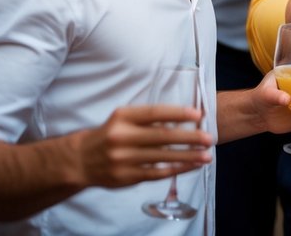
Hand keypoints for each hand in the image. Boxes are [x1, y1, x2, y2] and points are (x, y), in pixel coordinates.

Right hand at [77, 104, 210, 188]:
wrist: (81, 160)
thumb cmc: (111, 134)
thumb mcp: (123, 119)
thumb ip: (148, 118)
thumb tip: (182, 119)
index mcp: (123, 117)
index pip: (155, 113)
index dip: (178, 113)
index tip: (199, 114)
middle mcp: (122, 137)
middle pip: (162, 136)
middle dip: (189, 137)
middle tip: (209, 138)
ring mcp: (123, 159)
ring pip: (162, 157)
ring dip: (188, 156)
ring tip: (207, 155)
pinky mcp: (126, 177)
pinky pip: (157, 173)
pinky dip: (177, 170)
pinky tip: (192, 166)